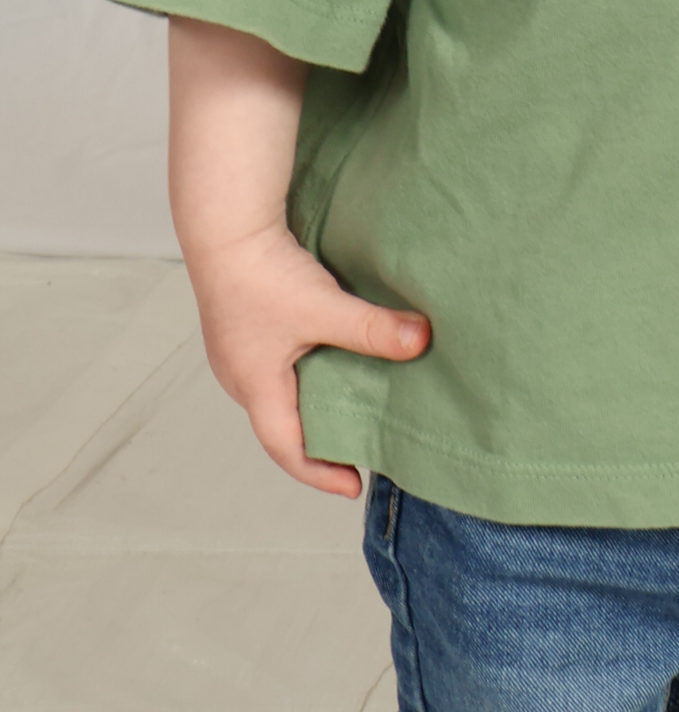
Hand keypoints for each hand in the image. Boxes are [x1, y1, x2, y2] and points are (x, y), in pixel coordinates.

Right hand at [188, 225, 429, 498]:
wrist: (224, 226)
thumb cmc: (261, 272)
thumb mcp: (324, 307)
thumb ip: (373, 329)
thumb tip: (422, 342)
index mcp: (254, 386)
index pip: (286, 448)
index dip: (320, 473)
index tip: (354, 485)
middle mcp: (239, 376)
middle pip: (280, 425)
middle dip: (317, 443)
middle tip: (356, 450)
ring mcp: (237, 352)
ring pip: (277, 394)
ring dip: (310, 406)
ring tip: (349, 408)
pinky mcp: (243, 328)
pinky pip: (275, 368)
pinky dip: (304, 376)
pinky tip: (329, 359)